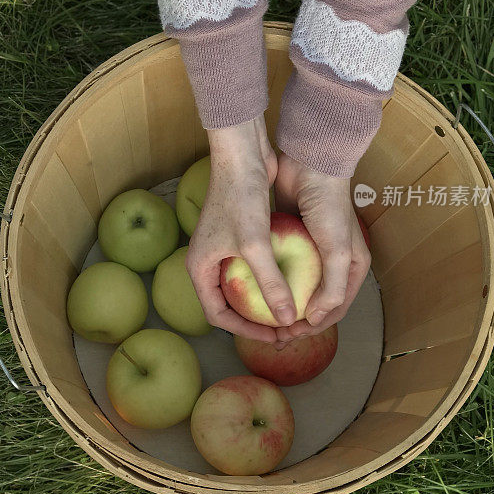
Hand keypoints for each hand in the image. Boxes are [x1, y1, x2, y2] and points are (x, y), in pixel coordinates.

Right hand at [185, 117, 296, 342]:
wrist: (240, 156)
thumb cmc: (240, 199)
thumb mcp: (255, 246)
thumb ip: (270, 284)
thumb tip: (286, 319)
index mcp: (199, 268)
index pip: (218, 315)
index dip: (245, 331)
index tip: (273, 336)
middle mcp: (207, 261)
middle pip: (229, 303)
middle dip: (255, 319)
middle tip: (283, 329)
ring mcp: (222, 247)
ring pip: (242, 285)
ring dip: (263, 299)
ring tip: (290, 309)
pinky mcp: (239, 234)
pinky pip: (252, 265)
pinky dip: (270, 277)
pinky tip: (294, 281)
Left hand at [272, 153, 370, 343]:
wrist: (311, 164)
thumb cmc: (330, 207)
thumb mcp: (338, 252)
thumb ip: (331, 288)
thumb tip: (313, 320)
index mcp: (352, 268)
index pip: (333, 309)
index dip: (312, 327)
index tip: (288, 336)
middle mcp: (333, 262)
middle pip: (313, 301)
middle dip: (294, 320)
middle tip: (271, 333)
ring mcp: (310, 250)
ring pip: (294, 285)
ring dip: (280, 302)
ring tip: (259, 316)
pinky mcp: (290, 237)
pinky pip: (279, 265)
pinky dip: (269, 278)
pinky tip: (251, 289)